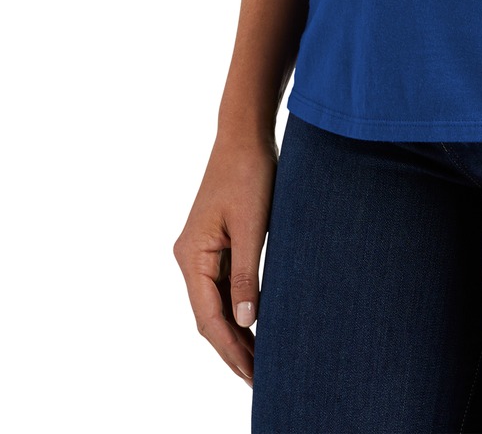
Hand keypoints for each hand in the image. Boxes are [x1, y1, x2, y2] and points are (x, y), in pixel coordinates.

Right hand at [173, 130, 277, 387]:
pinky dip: (237, 307)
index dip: (230, 349)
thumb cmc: (249, 173)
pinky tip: (255, 324)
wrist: (245, 135)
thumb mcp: (253, 226)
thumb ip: (247, 276)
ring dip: (235, 331)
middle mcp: (190, 257)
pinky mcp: (215, 242)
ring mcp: (201, 250)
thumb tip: (245, 324)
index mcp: (192, 256)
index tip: (251, 375)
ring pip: (215, 303)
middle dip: (232, 348)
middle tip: (259, 378)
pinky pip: (223, 285)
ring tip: (259, 360)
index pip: (208, 318)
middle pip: (208, 316)